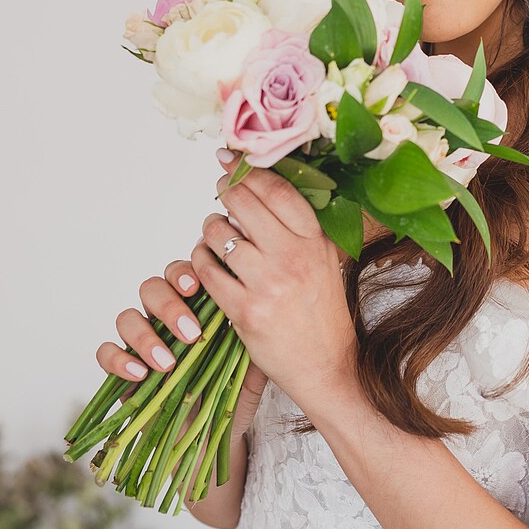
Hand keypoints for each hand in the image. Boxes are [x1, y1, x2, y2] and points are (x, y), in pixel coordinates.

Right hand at [96, 257, 270, 440]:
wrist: (211, 438)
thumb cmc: (229, 397)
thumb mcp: (249, 369)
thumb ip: (252, 341)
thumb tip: (260, 312)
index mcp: (195, 308)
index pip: (182, 274)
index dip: (185, 274)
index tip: (197, 287)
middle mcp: (164, 319)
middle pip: (152, 288)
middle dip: (169, 306)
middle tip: (191, 333)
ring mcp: (140, 343)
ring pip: (127, 317)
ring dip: (145, 335)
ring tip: (168, 363)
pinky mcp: (121, 370)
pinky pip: (106, 352)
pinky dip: (119, 359)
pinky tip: (141, 373)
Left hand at [191, 146, 357, 408]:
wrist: (327, 367)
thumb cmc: (322, 315)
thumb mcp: (324, 263)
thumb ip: (298, 231)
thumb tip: (260, 193)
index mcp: (314, 241)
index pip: (277, 190)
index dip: (250, 171)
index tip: (232, 162)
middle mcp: (293, 257)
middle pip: (243, 203)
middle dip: (224, 193)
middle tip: (220, 193)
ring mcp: (268, 283)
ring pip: (218, 234)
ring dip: (210, 230)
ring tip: (216, 236)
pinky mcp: (244, 311)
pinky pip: (207, 272)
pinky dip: (200, 263)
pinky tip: (207, 265)